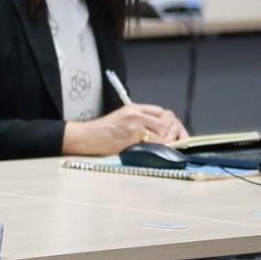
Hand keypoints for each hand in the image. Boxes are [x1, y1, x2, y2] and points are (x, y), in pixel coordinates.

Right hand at [63, 104, 189, 155]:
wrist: (87, 136)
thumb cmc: (102, 130)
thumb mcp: (121, 117)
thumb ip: (139, 119)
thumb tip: (158, 129)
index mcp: (133, 108)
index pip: (161, 112)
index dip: (170, 122)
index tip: (173, 132)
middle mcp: (136, 114)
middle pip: (164, 122)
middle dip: (168, 134)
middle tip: (167, 143)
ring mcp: (134, 126)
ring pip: (160, 135)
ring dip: (160, 144)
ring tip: (154, 148)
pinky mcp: (131, 139)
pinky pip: (150, 145)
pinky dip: (152, 150)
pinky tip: (147, 151)